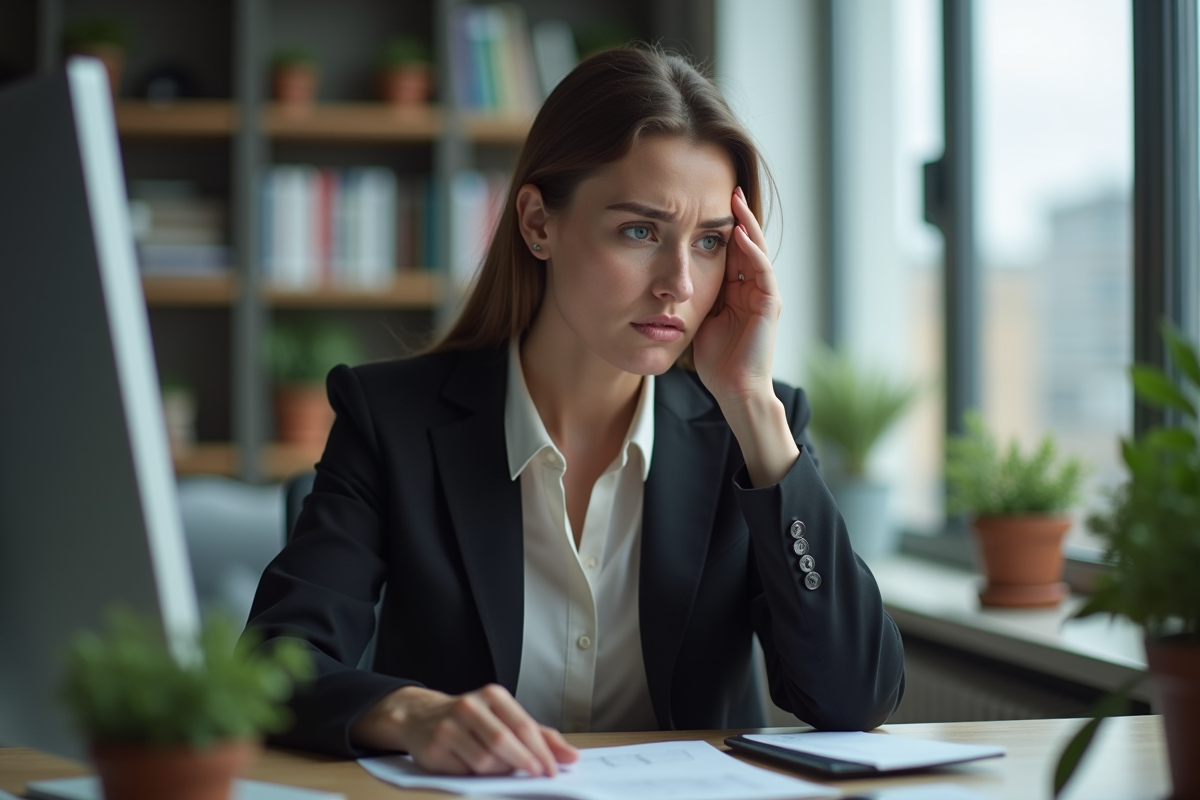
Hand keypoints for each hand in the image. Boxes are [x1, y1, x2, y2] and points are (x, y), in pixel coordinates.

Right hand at [350, 684, 577, 775]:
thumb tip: (571, 757)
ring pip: (484, 760)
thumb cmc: (472, 719)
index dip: (541, 751)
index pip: (523, 725)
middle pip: (504, 741)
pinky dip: (476, 775)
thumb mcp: (504, 718)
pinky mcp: (435, 747)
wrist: (420, 716)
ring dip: (498, 771)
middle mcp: (469, 706)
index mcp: (492, 695)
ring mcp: (449, 726)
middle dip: (525, 762)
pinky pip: (464, 771)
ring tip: (500, 768)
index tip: (553, 770)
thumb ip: (538, 736)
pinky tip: (475, 767)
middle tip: (537, 776)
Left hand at [692, 187, 798, 486]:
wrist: (733, 390)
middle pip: (747, 243)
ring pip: (757, 251)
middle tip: (726, 189)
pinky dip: (752, 251)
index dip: (721, 227)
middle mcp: (754, 288)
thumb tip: (668, 276)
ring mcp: (765, 295)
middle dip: (737, 217)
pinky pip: (763, 271)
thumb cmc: (715, 360)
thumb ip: (693, 295)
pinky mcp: (770, 305)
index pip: (732, 250)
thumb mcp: (698, 317)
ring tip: (734, 202)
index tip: (705, 202)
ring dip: (747, 225)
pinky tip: (739, 234)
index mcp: (738, 290)